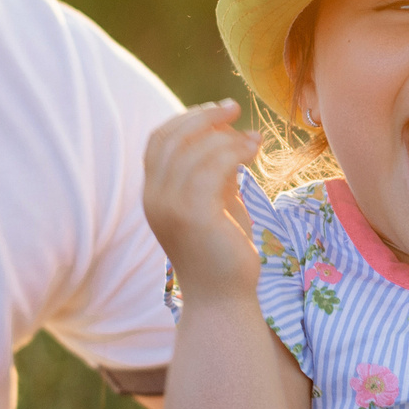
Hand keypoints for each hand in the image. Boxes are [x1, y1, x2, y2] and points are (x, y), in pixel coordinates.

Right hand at [143, 100, 263, 300]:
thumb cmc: (223, 252)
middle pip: (171, 137)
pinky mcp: (193, 216)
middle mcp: (154, 199)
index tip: (220, 111)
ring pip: (193, 149)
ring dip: (226, 136)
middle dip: (204, 117)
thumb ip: (215, 173)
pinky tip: (252, 153)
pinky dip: (233, 151)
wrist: (224, 299)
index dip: (187, 118)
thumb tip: (231, 137)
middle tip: (235, 108)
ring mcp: (169, 207)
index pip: (159, 139)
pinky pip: (211, 167)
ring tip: (253, 141)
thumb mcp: (216, 203)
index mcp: (154, 194)